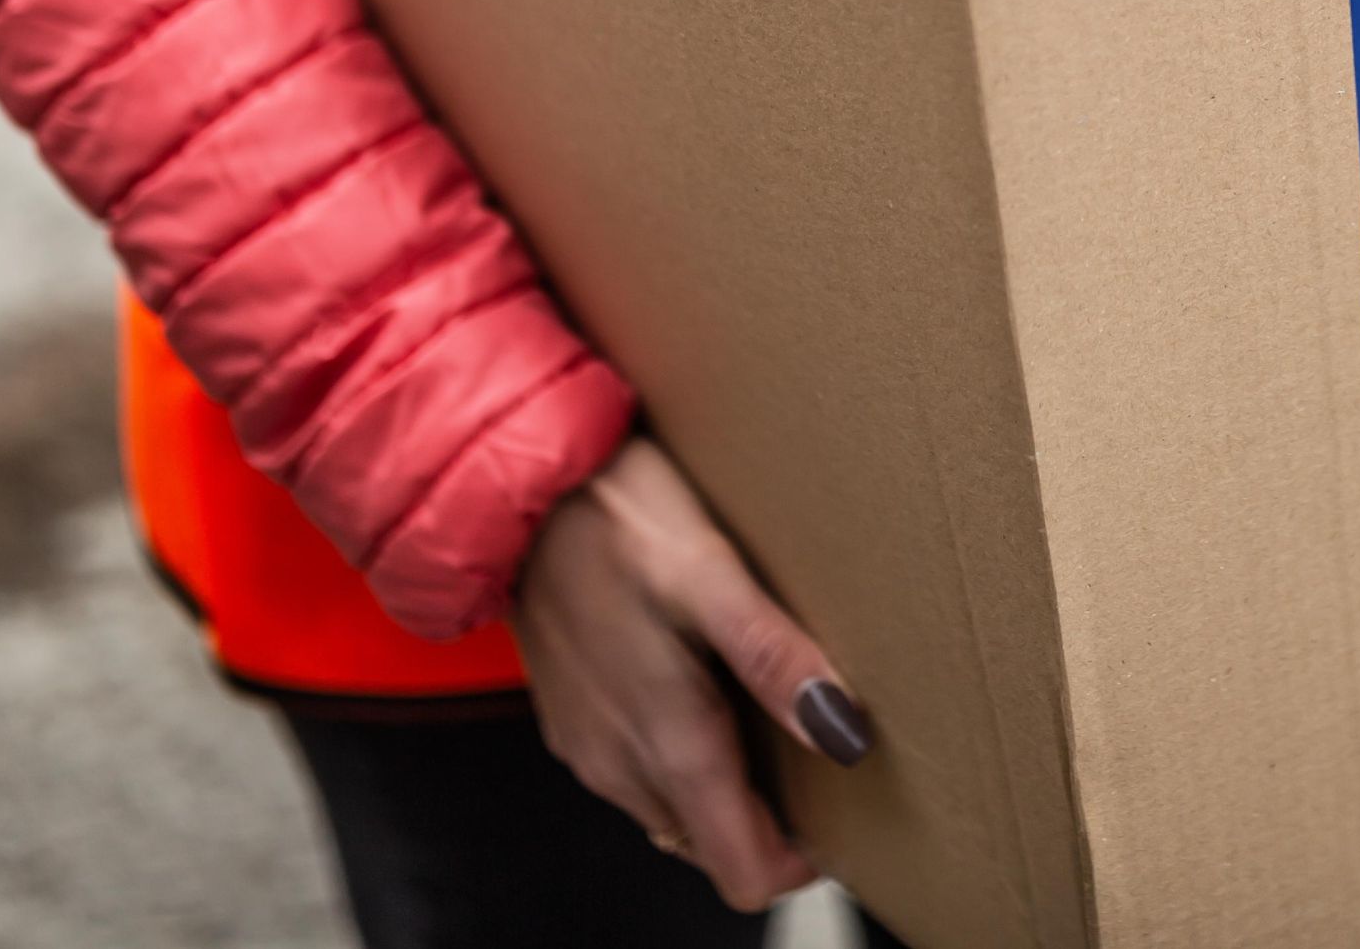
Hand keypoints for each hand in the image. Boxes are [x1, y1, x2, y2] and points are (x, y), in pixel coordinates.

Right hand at [514, 437, 873, 913]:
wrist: (517, 488)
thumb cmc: (615, 516)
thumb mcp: (710, 573)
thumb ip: (773, 657)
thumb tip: (842, 730)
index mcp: (668, 742)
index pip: (742, 871)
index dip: (798, 859)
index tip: (836, 813)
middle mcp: (622, 766)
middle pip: (713, 844)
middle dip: (768, 819)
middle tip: (810, 740)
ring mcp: (590, 747)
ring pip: (675, 809)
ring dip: (723, 784)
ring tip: (762, 707)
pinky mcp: (572, 718)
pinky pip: (637, 769)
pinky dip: (678, 751)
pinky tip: (697, 681)